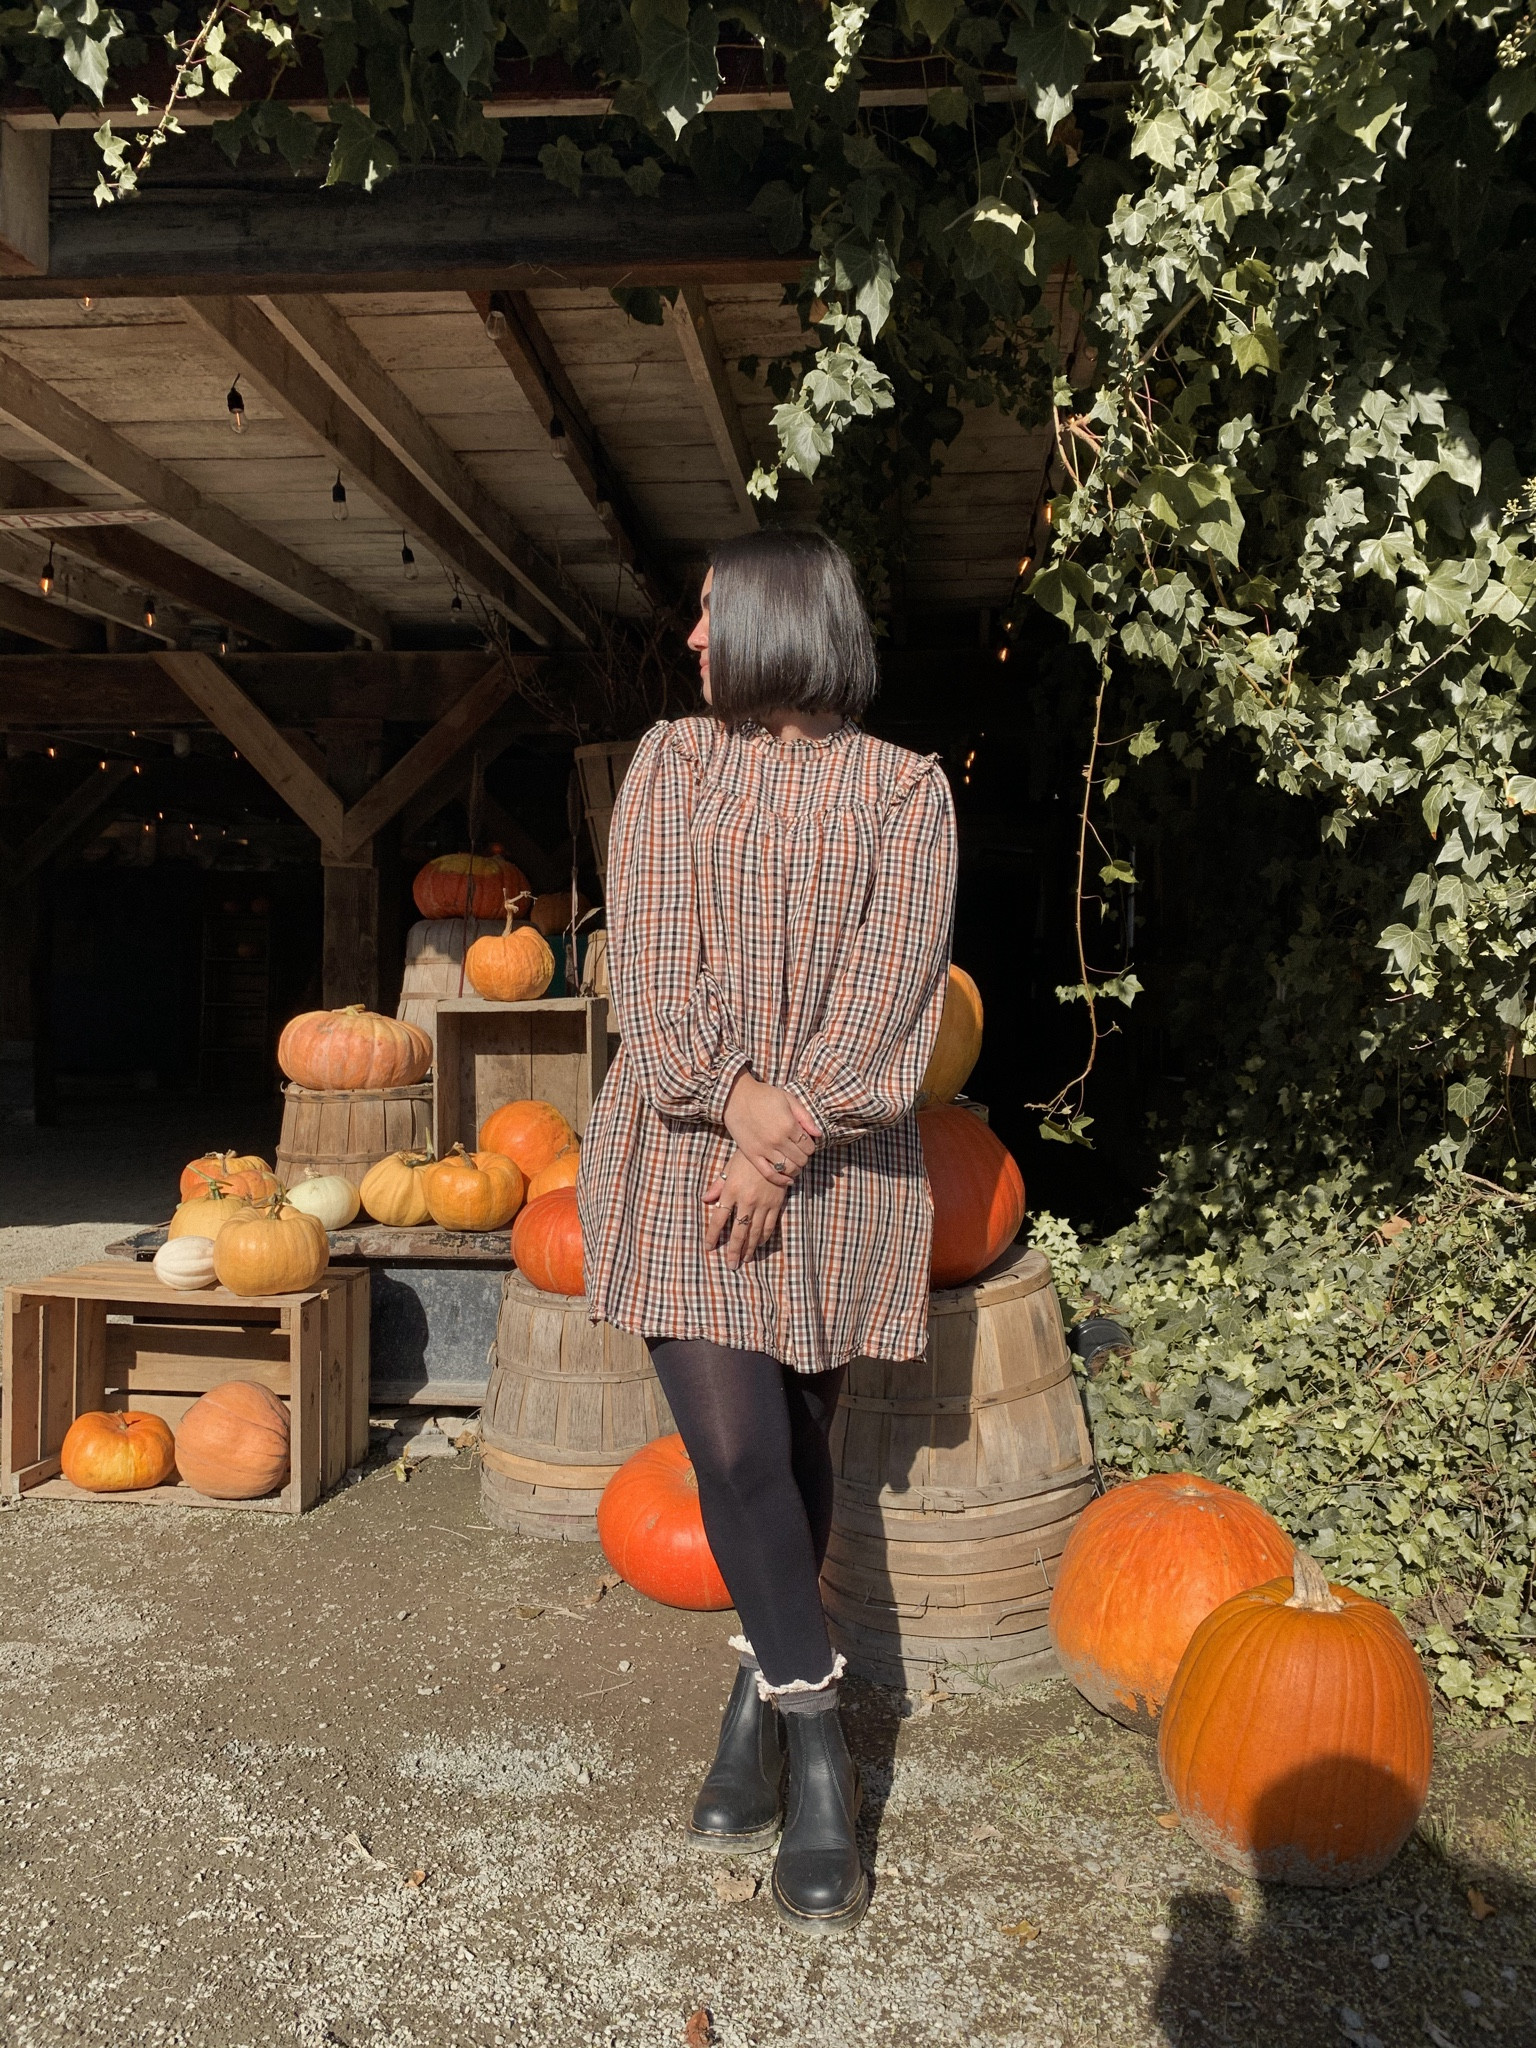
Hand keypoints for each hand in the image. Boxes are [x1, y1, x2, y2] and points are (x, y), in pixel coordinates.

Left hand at [704, 1152, 786, 1267]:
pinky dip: (763, 1238)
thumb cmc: (748, 1158)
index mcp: (731, 1191)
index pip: (718, 1218)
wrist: (775, 1151)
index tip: (709, 1247)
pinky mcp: (776, 1204)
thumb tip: (705, 1200)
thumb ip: (717, 1186)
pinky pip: (769, 1226)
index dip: (713, 1235)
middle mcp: (746, 1201)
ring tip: (744, 1260)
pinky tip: (758, 1245)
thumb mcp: (729, 1168)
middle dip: (733, 1250)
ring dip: (748, 1248)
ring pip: (754, 1232)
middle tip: (730, 1265)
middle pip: (738, 1231)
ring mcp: (762, 1204)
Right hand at [722, 1073, 818, 1187]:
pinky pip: (769, 1173)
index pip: (809, 1146)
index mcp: (789, 1125)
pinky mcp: (752, 1155)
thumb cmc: (764, 1096)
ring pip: (788, 1168)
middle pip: (801, 1159)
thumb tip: (818, 1134)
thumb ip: (805, 1117)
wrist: (735, 1097)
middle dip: (804, 1157)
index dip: (811, 1146)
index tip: (806, 1143)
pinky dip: (781, 1180)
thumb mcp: (788, 1099)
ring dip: (795, 1169)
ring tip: (795, 1164)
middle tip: (800, 1152)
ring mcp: (764, 1149)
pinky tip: (788, 1180)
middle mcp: (778, 1140)